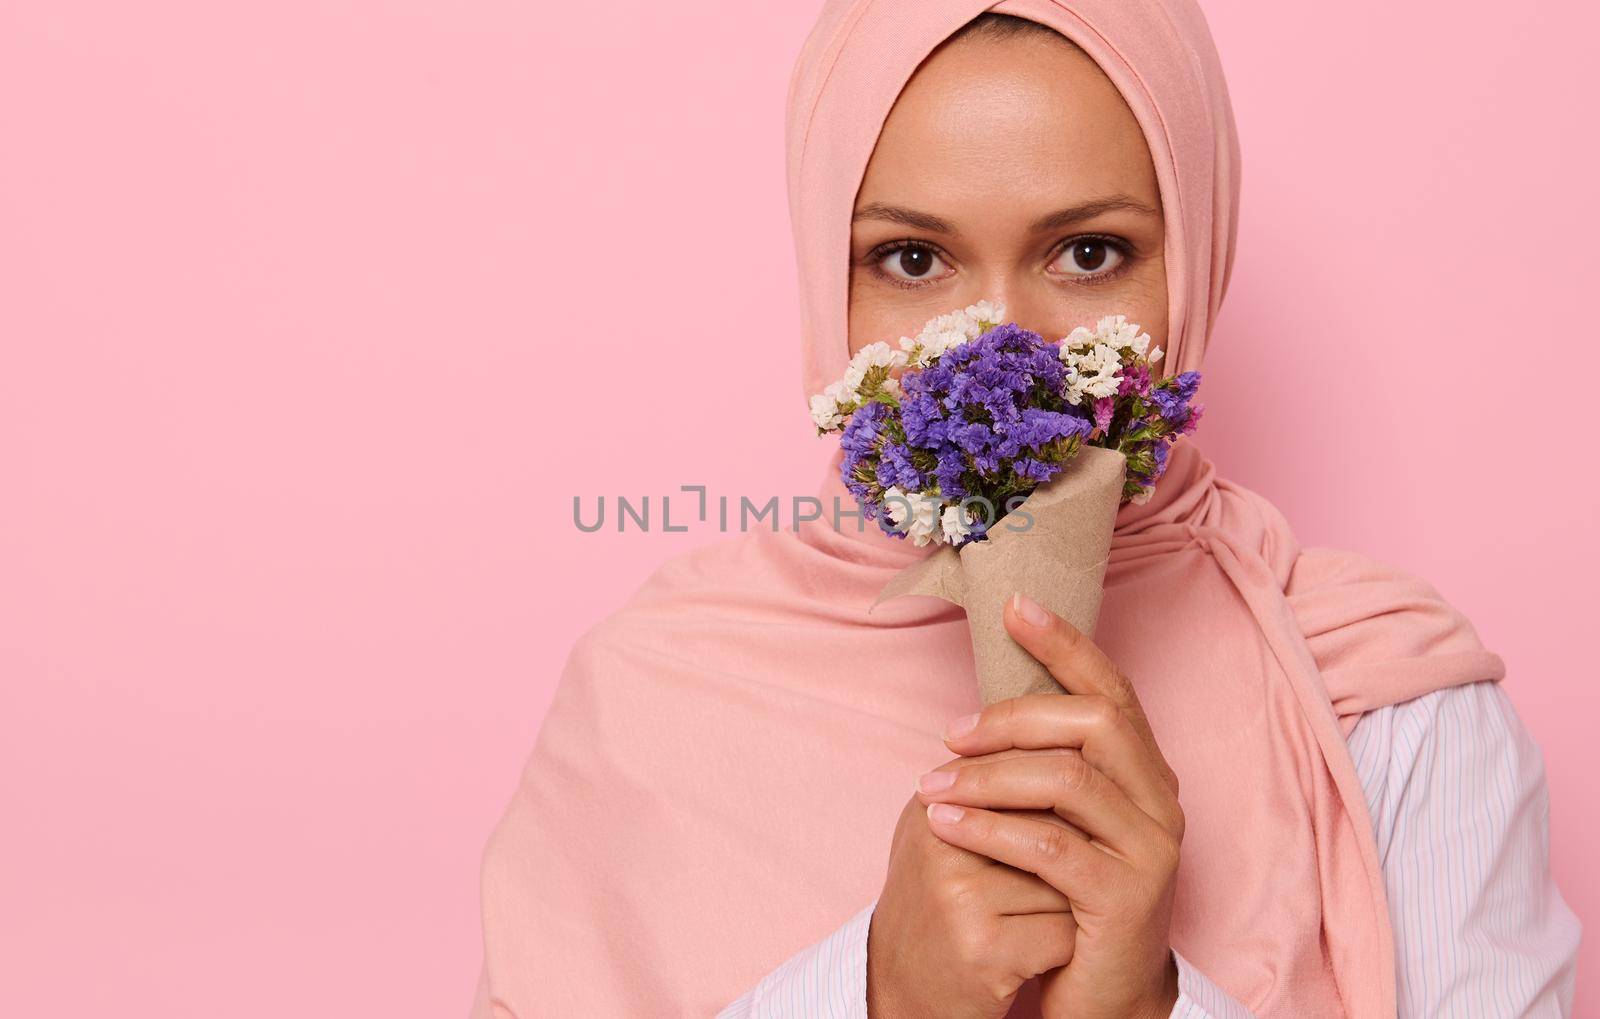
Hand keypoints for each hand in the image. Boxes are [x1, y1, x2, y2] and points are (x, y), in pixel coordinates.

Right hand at [868, 750, 1085, 1017]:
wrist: (900, 990)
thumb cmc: (937, 908)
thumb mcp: (943, 837)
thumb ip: (986, 791)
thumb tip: (1065, 746)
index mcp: (931, 806)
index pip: (1025, 776)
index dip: (1062, 807)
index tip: (1069, 833)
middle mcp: (939, 844)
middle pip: (1053, 825)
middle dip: (1075, 852)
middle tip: (1073, 876)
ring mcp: (958, 897)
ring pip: (1066, 881)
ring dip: (1076, 901)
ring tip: (1054, 916)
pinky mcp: (983, 949)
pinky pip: (1064, 933)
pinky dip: (1068, 947)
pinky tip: (1047, 952)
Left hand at [915, 593, 1183, 1018]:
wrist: (1101, 996)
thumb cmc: (1067, 899)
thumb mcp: (1057, 821)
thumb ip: (1041, 767)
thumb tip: (977, 710)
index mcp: (1145, 774)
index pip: (1112, 689)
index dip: (1066, 643)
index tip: (1013, 607)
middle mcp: (1161, 803)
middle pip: (1094, 722)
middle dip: (1014, 716)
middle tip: (951, 732)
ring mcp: (1151, 851)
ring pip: (1067, 779)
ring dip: (988, 775)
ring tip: (931, 785)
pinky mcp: (1127, 899)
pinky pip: (1050, 845)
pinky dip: (990, 827)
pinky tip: (946, 823)